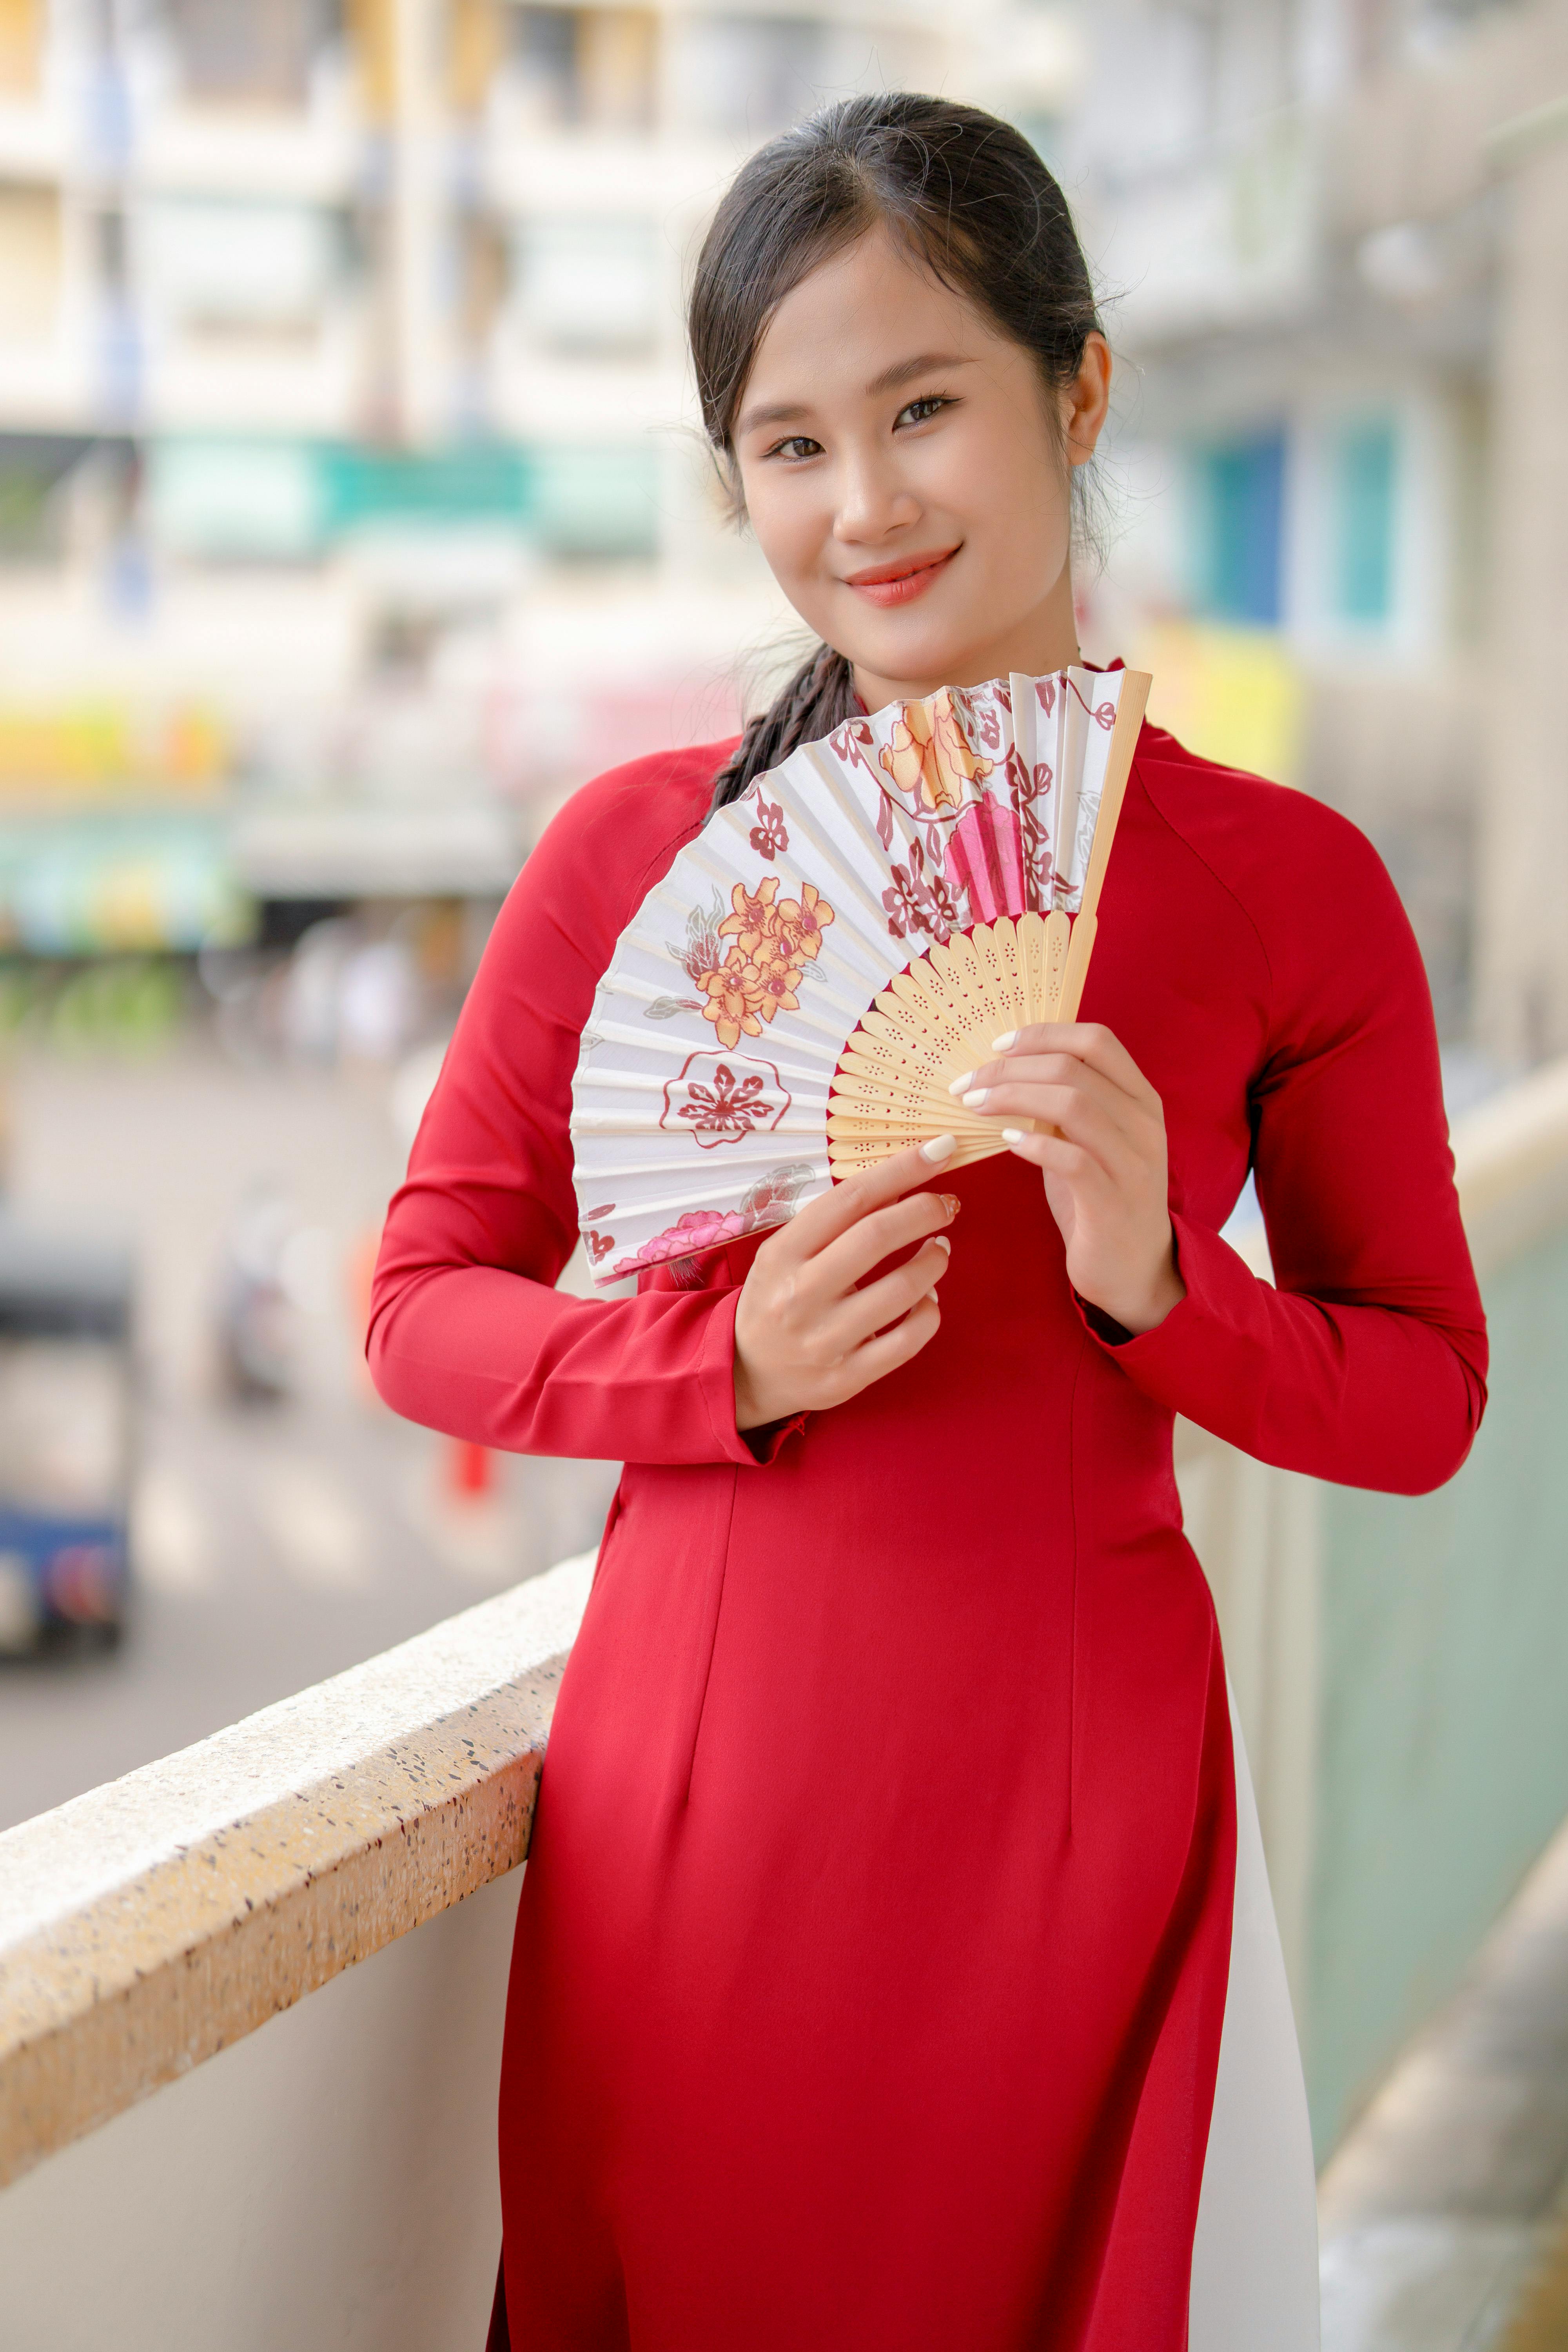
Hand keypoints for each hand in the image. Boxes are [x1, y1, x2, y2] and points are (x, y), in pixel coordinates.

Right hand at [733, 1140, 960, 1429]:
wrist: (746, 1373)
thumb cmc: (777, 1298)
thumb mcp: (787, 1252)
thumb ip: (835, 1222)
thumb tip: (900, 1184)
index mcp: (782, 1254)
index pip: (850, 1199)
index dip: (901, 1169)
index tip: (938, 1150)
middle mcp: (800, 1295)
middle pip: (877, 1236)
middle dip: (925, 1210)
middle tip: (946, 1204)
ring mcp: (824, 1339)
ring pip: (901, 1290)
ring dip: (934, 1261)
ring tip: (939, 1250)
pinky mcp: (847, 1377)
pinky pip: (907, 1340)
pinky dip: (929, 1313)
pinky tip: (928, 1299)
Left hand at [950, 1023, 1183, 1335]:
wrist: (1137, 1271)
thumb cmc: (1101, 1200)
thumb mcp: (1089, 1141)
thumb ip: (1066, 1104)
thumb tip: (1007, 1070)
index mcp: (1139, 1099)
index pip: (1096, 1040)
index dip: (1043, 1035)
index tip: (997, 1047)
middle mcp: (1144, 1124)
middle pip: (1073, 1068)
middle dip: (1010, 1070)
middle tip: (967, 1085)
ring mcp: (1133, 1163)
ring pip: (1074, 1104)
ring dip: (1013, 1098)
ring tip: (975, 1107)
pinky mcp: (1114, 1202)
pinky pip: (1073, 1159)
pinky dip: (1034, 1144)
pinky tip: (1008, 1144)